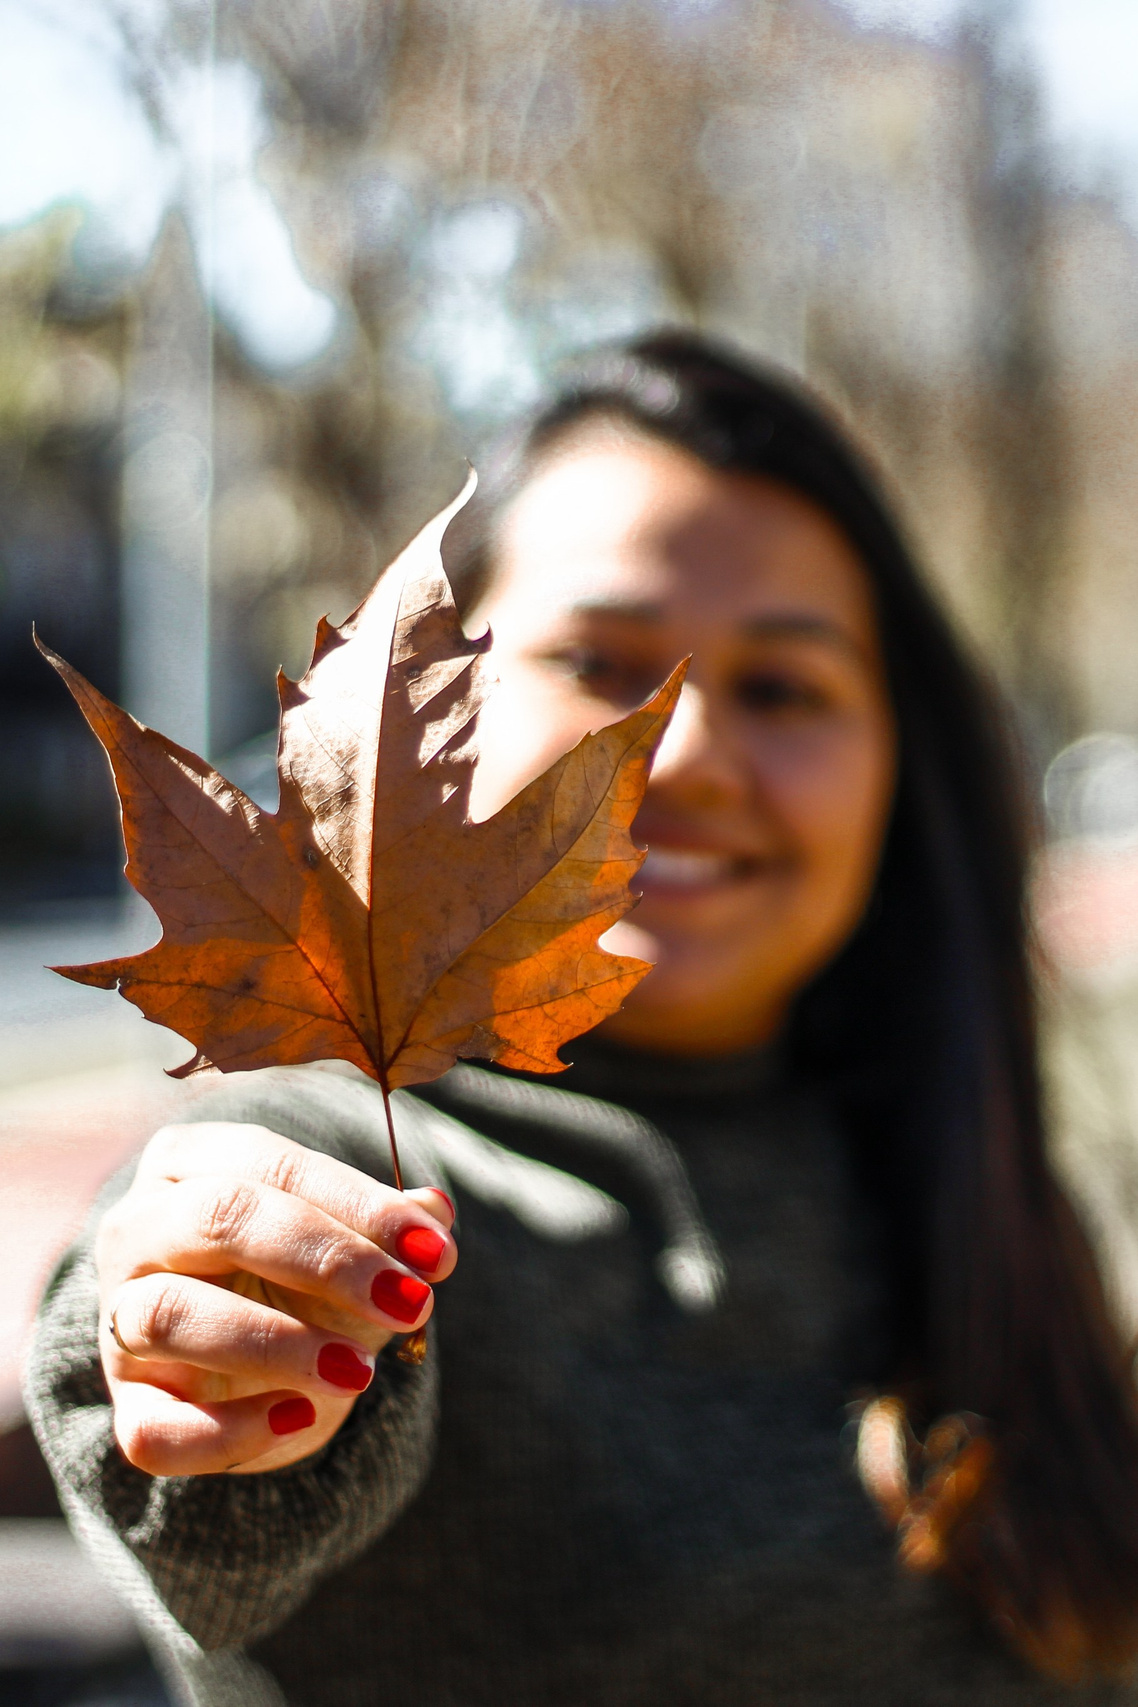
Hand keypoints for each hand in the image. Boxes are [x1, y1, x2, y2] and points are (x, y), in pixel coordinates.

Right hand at [95, 1121, 456, 1475]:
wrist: (251, 1368)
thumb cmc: (297, 1280)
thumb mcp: (350, 1247)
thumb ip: (390, 1228)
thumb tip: (436, 1209)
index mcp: (189, 1162)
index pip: (270, 1163)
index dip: (358, 1203)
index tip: (436, 1250)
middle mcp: (137, 1229)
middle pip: (217, 1218)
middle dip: (326, 1259)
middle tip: (409, 1301)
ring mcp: (119, 1320)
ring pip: (167, 1315)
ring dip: (275, 1343)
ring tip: (360, 1370)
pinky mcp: (130, 1408)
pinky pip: (156, 1428)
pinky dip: (230, 1431)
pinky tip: (302, 1418)